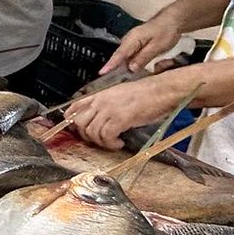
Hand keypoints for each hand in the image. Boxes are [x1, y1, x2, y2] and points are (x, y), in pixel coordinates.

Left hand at [63, 68, 191, 150]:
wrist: (162, 90)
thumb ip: (106, 105)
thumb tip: (98, 120)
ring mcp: (109, 109)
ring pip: (92, 132)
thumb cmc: (146, 94)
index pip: (74, 107)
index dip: (71, 122)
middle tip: (99, 141)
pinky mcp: (120, 118)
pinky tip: (119, 143)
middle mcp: (101, 101)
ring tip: (113, 143)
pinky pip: (106, 136)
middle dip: (87, 136)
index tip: (77, 131)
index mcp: (100, 95)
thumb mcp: (120, 95)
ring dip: (101, 143)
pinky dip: (111, 144)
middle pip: (79, 123)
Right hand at [101, 10, 189, 75]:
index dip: (111, 64)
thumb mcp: (157, 46)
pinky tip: (129, 72)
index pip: (119, 54)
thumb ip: (143, 57)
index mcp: (133, 39)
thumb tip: (131, 68)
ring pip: (123, 57)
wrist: (172, 21)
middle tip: (107, 81)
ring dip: (120, 67)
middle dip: (112, 68)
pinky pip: (128, 56)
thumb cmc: (166, 31)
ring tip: (115, 79)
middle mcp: (129, 40)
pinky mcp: (135, 45)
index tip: (102, 72)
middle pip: (118, 56)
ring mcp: (132, 42)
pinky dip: (127, 64)